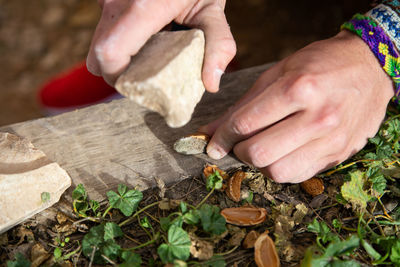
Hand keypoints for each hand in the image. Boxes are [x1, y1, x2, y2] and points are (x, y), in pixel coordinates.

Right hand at [86, 0, 235, 90]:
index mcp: (142, 8)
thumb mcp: (212, 8)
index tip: (141, 86)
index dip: (118, 79)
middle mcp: (116, 2)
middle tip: (146, 73)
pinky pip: (104, 30)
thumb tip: (211, 84)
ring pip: (99, 44)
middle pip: (98, 56)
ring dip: (120, 56)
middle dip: (119, 72)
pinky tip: (144, 35)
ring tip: (149, 51)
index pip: (109, 56)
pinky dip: (119, 40)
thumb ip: (218, 45)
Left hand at [200, 30, 394, 182]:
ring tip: (261, 147)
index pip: (244, 123)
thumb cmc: (318, 64)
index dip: (221, 137)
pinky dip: (280, 168)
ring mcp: (331, 139)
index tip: (212, 143)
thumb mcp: (276, 73)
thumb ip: (242, 105)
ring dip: (259, 163)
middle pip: (258, 153)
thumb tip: (208, 132)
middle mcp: (317, 117)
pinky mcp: (339, 154)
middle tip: (238, 143)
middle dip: (238, 151)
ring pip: (277, 171)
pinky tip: (280, 152)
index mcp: (298, 88)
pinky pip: (298, 175)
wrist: (370, 67)